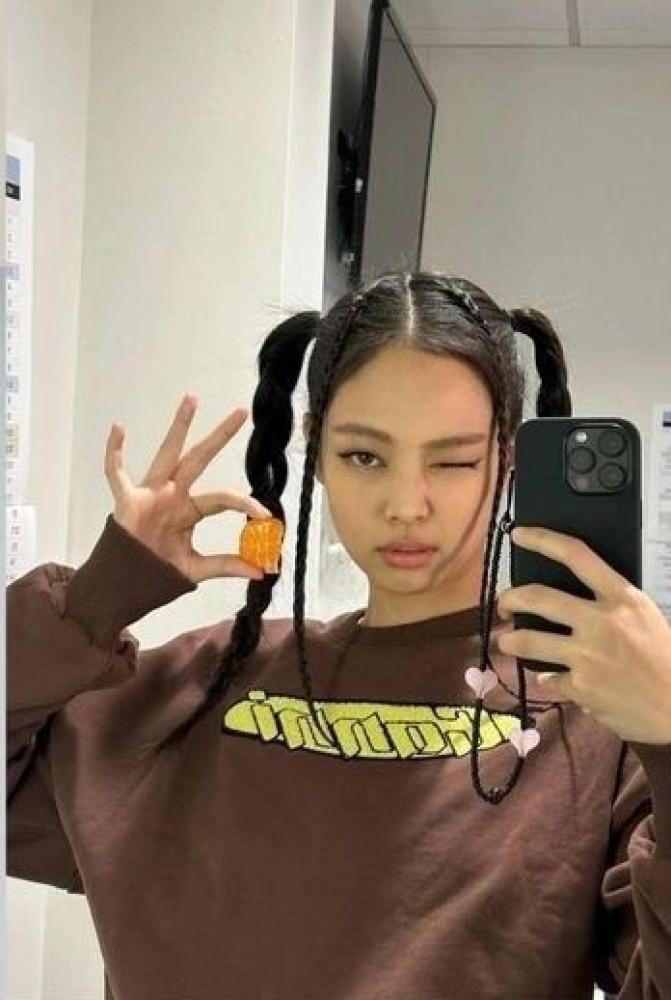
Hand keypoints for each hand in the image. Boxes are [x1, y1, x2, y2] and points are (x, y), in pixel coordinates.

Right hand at [104, 393, 271, 584]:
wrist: (125, 586)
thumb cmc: (157, 572)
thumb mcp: (196, 569)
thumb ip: (225, 565)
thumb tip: (260, 571)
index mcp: (189, 510)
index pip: (223, 499)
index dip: (244, 503)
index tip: (264, 514)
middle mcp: (173, 495)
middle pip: (200, 459)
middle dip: (220, 436)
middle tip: (241, 412)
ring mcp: (150, 495)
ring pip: (167, 454)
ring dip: (179, 427)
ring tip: (192, 399)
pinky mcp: (127, 501)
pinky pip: (116, 473)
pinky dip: (114, 452)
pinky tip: (119, 428)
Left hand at [496, 526, 670, 744]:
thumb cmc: (666, 659)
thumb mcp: (645, 617)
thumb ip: (610, 604)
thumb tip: (572, 604)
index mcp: (622, 597)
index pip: (576, 555)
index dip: (542, 540)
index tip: (519, 535)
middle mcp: (600, 621)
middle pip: (537, 597)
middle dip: (510, 598)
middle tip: (503, 604)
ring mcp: (586, 655)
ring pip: (528, 640)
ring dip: (510, 641)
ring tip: (507, 642)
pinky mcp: (580, 687)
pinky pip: (549, 679)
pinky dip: (548, 680)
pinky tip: (552, 680)